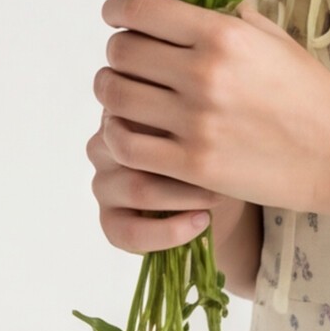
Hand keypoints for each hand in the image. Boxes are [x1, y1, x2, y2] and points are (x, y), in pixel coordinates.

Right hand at [85, 110, 251, 253]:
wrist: (219, 189)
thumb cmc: (215, 142)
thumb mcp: (207, 116)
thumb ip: (191, 106)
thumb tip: (205, 98)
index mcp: (125, 105)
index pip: (137, 104)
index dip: (178, 120)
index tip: (219, 130)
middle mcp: (106, 142)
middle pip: (136, 147)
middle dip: (186, 161)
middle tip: (225, 165)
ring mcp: (104, 182)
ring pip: (139, 189)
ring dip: (185, 196)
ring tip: (217, 195)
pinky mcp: (109, 219)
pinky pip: (129, 232)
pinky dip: (170, 231)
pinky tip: (201, 222)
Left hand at [92, 0, 329, 218]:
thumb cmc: (312, 93)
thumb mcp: (276, 40)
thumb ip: (235, 17)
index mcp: (224, 34)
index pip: (143, 9)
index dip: (117, 8)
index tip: (114, 13)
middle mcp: (204, 72)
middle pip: (121, 51)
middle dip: (117, 50)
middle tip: (126, 57)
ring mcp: (195, 121)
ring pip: (115, 95)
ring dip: (111, 90)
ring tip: (122, 92)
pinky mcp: (191, 164)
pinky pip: (125, 144)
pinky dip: (116, 133)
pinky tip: (128, 128)